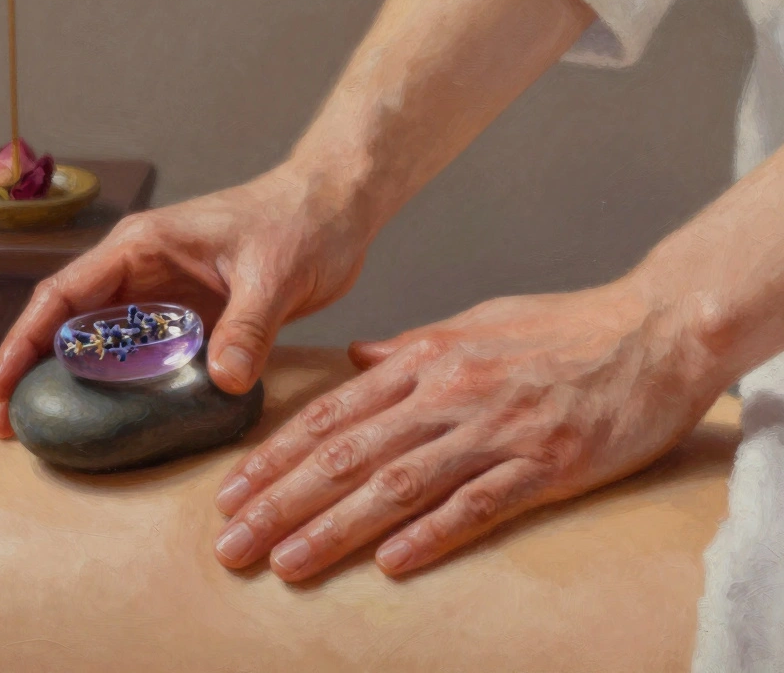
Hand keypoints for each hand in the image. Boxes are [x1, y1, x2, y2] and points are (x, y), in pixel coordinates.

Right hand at [0, 163, 373, 436]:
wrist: (334, 208)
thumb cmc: (300, 222)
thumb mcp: (275, 275)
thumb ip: (247, 327)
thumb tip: (222, 381)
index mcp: (142, 247)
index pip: (64, 295)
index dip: (25, 340)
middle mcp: (139, 270)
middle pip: (67, 322)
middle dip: (30, 370)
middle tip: (6, 424)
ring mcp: (161, 294)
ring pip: (98, 341)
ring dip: (68, 382)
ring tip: (42, 430)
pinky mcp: (187, 315)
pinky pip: (140, 354)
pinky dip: (118, 384)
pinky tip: (108, 419)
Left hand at [211, 282, 722, 579]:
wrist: (656, 327)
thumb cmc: (563, 326)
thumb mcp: (470, 322)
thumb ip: (407, 349)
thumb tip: (355, 360)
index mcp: (423, 359)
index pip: (329, 416)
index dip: (274, 457)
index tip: (230, 493)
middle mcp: (447, 393)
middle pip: (346, 454)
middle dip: (281, 501)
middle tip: (232, 543)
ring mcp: (495, 429)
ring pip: (398, 484)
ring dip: (336, 527)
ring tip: (285, 561)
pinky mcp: (547, 463)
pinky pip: (480, 504)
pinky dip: (434, 534)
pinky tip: (393, 565)